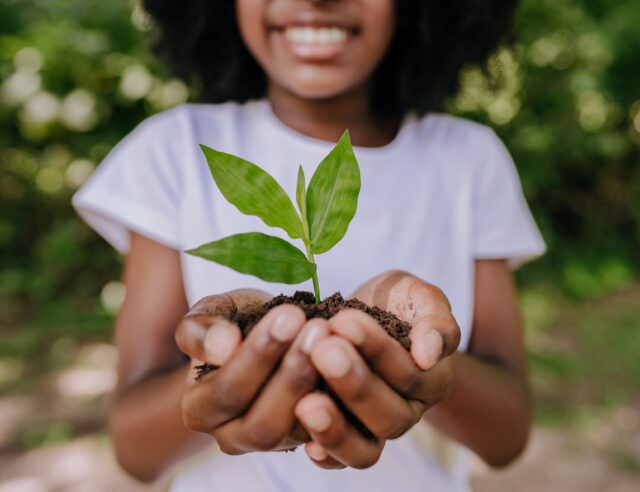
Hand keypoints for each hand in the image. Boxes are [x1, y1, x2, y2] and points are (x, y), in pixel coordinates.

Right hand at [175, 290, 330, 453]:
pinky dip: (344, 403)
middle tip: (318, 329)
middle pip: (262, 424)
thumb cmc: (237, 322)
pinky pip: (331, 436)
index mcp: (200, 408)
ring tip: (335, 342)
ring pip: (297, 432)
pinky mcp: (312, 439)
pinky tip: (356, 365)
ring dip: (319, 385)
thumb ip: (202, 327)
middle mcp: (234, 436)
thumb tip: (223, 347)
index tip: (289, 316)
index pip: (227, 392)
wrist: (273, 334)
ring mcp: (276, 442)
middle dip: (293, 374)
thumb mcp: (214, 312)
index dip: (258, 355)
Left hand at [295, 271, 460, 468]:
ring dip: (336, 426)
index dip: (377, 350)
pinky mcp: (345, 434)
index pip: (411, 375)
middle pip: (390, 416)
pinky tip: (303, 440)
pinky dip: (324, 453)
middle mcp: (408, 411)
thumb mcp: (417, 295)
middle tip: (322, 350)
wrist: (364, 312)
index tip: (344, 320)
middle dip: (354, 384)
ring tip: (305, 401)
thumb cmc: (393, 300)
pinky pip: (339, 460)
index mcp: (432, 379)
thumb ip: (435, 319)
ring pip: (366, 448)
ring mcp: (375, 428)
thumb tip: (429, 354)